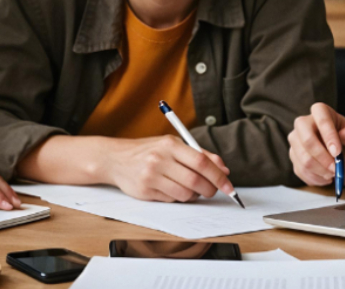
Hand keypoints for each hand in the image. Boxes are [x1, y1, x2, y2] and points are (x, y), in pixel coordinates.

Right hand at [101, 135, 232, 201]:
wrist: (115, 158)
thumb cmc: (148, 150)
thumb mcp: (172, 145)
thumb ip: (199, 155)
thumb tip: (224, 170)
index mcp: (170, 144)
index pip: (201, 162)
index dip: (219, 177)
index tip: (229, 187)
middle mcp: (159, 159)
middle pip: (196, 181)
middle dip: (209, 190)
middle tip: (211, 191)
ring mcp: (151, 176)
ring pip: (185, 193)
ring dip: (193, 195)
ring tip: (187, 187)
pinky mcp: (145, 190)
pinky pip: (172, 200)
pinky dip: (178, 197)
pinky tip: (170, 188)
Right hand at [288, 102, 344, 186]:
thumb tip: (343, 135)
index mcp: (321, 112)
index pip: (321, 118)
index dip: (328, 135)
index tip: (337, 152)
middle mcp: (303, 124)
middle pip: (306, 139)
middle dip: (322, 157)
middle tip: (336, 168)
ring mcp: (296, 140)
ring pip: (303, 159)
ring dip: (321, 171)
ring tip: (334, 173)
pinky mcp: (294, 156)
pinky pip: (301, 170)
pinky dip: (317, 178)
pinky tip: (327, 177)